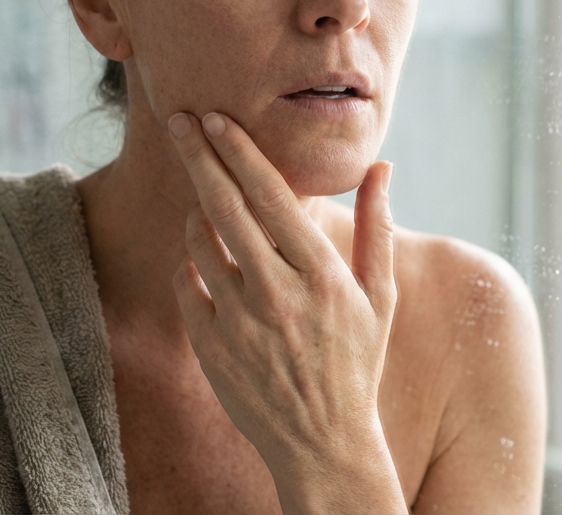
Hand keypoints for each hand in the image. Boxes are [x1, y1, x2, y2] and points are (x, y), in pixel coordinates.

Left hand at [167, 112, 405, 514]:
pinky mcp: (210, 345)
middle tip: (178, 120)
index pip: (270, 194)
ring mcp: (238, 320)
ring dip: (197, 210)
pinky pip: (186, 282)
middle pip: (224, 205)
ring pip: (200, 240)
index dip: (238, 150)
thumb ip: (377, 227)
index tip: (215, 117)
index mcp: (322, 274)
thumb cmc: (357, 362)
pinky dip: (192, 261)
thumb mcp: (380, 296)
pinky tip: (205, 256)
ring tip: (206, 199)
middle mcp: (277, 292)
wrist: (323, 443)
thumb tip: (383, 167)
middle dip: (198, 154)